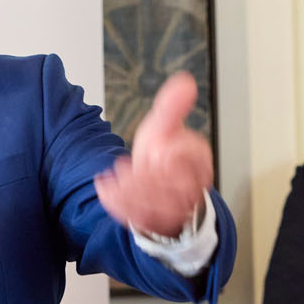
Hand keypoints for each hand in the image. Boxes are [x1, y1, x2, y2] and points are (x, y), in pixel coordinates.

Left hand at [94, 71, 212, 237]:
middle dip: (149, 179)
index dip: (172, 154)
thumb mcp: (162, 126)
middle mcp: (194, 187)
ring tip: (114, 177)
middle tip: (124, 166)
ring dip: (133, 192)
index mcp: (199, 161)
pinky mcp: (160, 223)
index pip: (193, 158)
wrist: (152, 182)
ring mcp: (179, 208)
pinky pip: (145, 220)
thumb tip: (186, 81)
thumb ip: (172, 106)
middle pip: (179, 189)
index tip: (154, 150)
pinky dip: (122, 205)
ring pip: (163, 208)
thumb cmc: (161, 152)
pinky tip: (105, 188)